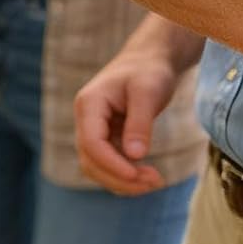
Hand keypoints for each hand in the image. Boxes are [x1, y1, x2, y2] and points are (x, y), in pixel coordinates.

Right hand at [73, 43, 183, 195]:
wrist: (149, 61)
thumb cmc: (149, 71)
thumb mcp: (148, 92)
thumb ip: (140, 123)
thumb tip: (134, 156)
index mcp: (90, 104)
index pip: (92, 143)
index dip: (113, 164)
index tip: (140, 176)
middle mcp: (86, 119)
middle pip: (90, 160)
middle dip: (120, 178)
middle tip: (156, 181)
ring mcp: (93, 129)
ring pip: (97, 167)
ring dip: (122, 181)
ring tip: (155, 181)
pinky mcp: (105, 138)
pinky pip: (108, 164)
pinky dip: (125, 176)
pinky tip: (147, 176)